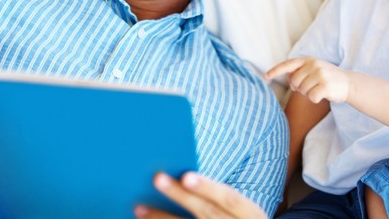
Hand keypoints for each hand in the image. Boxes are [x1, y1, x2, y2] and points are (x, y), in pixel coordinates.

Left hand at [134, 172, 266, 218]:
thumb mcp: (244, 212)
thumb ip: (222, 198)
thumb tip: (185, 175)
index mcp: (249, 214)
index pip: (229, 198)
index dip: (208, 187)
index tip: (186, 175)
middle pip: (205, 212)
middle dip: (180, 196)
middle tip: (157, 178)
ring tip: (139, 208)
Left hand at [266, 57, 349, 102]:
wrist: (348, 83)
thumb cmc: (327, 78)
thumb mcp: (314, 70)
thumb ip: (300, 72)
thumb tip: (289, 80)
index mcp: (308, 60)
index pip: (288, 64)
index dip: (276, 70)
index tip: (266, 76)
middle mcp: (314, 64)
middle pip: (294, 82)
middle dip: (300, 88)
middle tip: (311, 86)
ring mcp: (320, 74)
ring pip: (302, 91)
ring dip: (309, 93)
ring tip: (319, 88)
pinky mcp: (325, 85)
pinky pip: (311, 97)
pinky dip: (315, 99)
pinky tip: (323, 95)